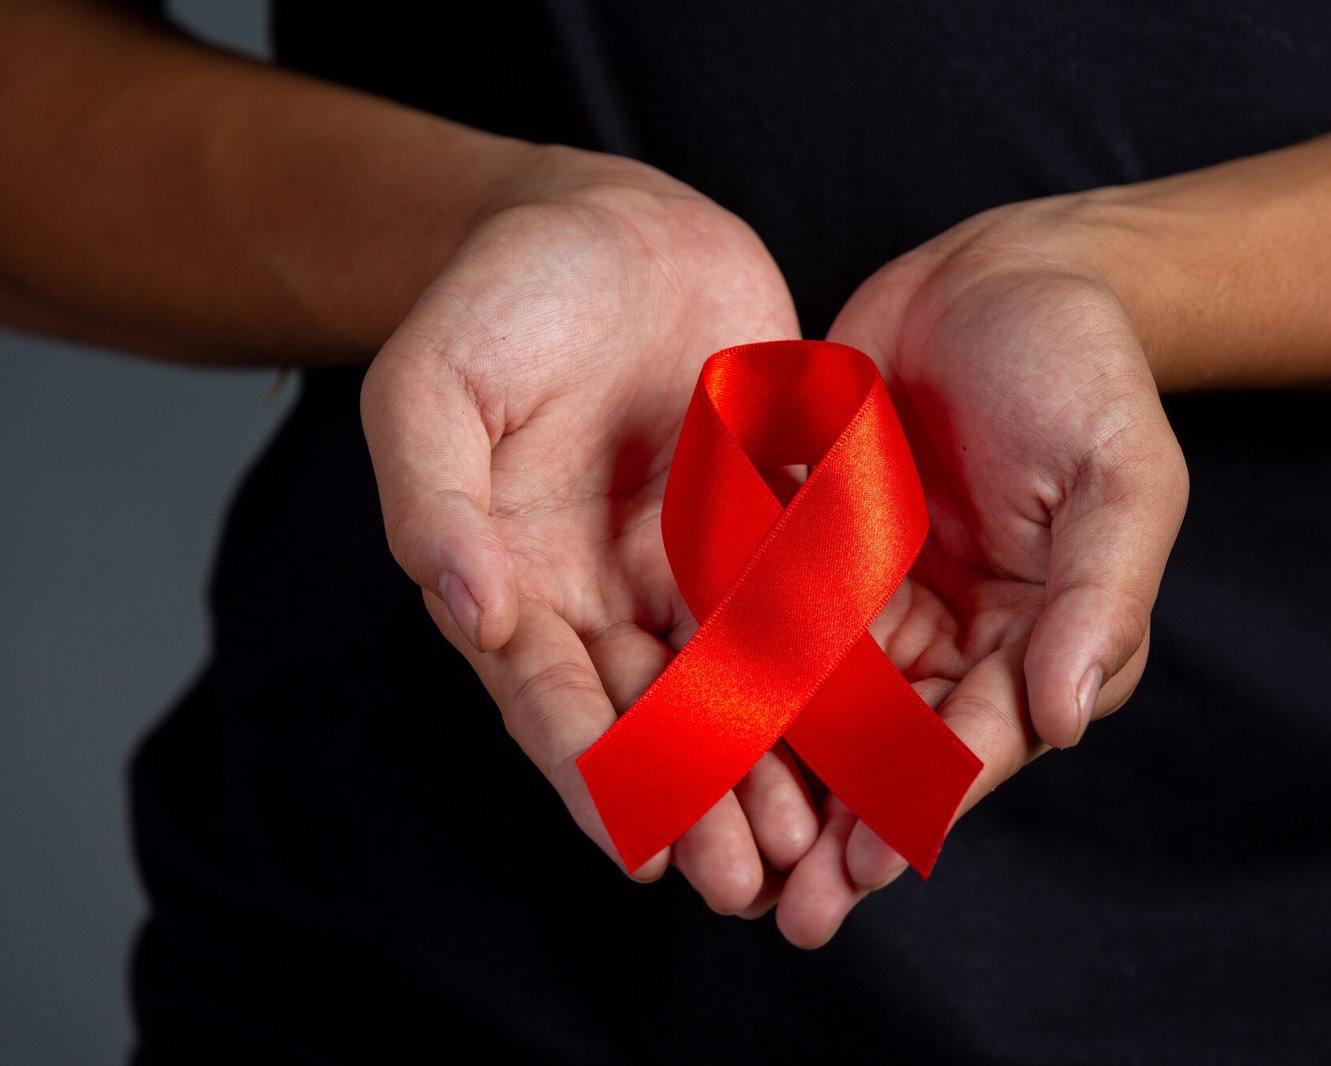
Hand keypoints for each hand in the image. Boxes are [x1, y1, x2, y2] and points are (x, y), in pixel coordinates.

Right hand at [360, 146, 819, 911]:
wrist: (604, 223)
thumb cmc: (496, 297)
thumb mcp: (432, 387)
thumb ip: (435, 502)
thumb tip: (472, 612)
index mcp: (516, 580)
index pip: (555, 699)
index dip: (597, 775)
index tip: (646, 849)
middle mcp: (605, 592)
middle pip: (653, 715)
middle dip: (698, 800)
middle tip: (746, 885)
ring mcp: (687, 561)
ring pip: (734, 682)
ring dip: (770, 764)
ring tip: (813, 844)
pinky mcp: (762, 520)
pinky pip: (801, 602)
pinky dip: (829, 668)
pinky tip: (871, 727)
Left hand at [773, 197, 1188, 944]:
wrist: (999, 272)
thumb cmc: (1083, 368)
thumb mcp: (1121, 475)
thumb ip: (1101, 597)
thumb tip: (1071, 720)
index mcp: (1035, 639)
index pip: (973, 743)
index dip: (915, 812)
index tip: (860, 879)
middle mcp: (953, 636)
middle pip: (885, 749)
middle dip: (833, 829)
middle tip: (774, 912)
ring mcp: (880, 595)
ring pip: (817, 702)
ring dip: (772, 777)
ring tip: (713, 844)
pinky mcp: (817, 546)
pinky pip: (769, 617)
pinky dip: (731, 673)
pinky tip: (679, 725)